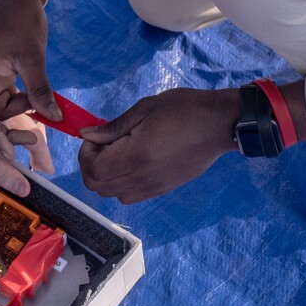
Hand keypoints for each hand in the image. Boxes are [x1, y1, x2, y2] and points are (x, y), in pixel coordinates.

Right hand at [0, 0, 60, 160]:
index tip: (11, 153)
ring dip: (14, 113)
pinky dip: (14, 104)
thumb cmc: (20, 18)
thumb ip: (40, 90)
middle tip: (31, 139)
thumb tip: (53, 116)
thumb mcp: (32, 56)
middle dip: (4, 131)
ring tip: (37, 103)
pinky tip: (30, 99)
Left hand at [78, 88, 240, 203]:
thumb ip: (113, 127)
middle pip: (97, 186)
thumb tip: (86, 134)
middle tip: (102, 144)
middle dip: (91, 165)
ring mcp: (150, 188)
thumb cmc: (184, 109)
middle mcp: (140, 178)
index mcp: (135, 156)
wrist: (219, 125)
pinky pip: (128, 196)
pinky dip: (120, 184)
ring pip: (111, 194)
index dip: (85, 154)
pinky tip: (131, 164)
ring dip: (104, 176)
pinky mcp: (160, 190)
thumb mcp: (145, 109)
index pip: (93, 169)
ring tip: (117, 153)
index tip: (95, 137)